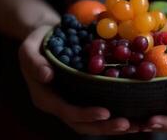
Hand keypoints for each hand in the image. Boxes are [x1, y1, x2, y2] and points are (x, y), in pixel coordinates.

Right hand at [19, 25, 138, 134]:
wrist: (47, 39)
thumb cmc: (37, 43)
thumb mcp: (29, 49)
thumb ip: (34, 62)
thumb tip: (46, 75)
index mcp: (46, 98)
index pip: (66, 112)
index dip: (85, 114)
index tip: (105, 113)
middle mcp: (61, 105)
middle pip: (83, 124)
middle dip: (104, 127)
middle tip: (127, 124)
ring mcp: (73, 102)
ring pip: (94, 122)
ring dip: (114, 125)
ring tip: (137, 125)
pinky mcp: (85, 96)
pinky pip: (100, 108)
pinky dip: (116, 113)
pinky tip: (135, 113)